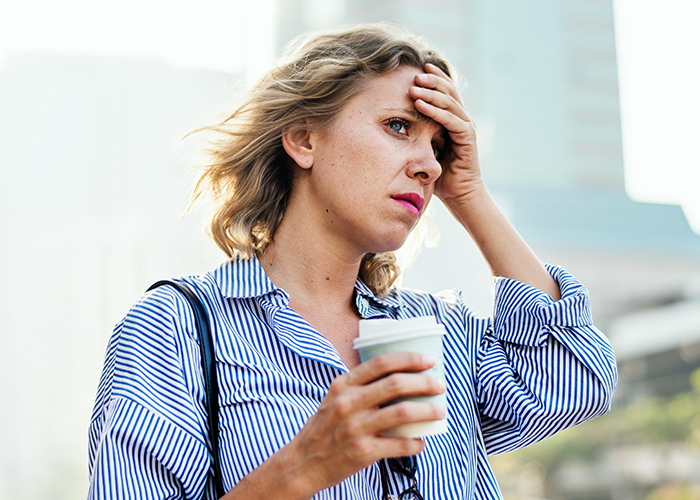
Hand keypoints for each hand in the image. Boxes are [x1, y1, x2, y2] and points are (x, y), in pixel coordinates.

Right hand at [284, 352, 445, 495]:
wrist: (302, 462)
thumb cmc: (324, 428)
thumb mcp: (335, 398)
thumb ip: (359, 386)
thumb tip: (397, 377)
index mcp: (344, 385)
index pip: (381, 363)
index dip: (408, 359)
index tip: (427, 360)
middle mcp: (349, 403)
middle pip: (396, 384)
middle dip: (424, 383)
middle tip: (439, 385)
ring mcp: (356, 428)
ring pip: (402, 413)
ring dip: (427, 411)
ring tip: (439, 411)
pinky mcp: (363, 452)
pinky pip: (398, 445)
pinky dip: (415, 443)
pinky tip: (420, 442)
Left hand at [409, 63, 483, 201]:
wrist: (459, 193)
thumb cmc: (441, 173)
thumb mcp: (426, 147)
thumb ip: (419, 132)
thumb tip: (397, 122)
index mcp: (454, 118)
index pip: (445, 91)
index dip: (434, 77)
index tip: (417, 67)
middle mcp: (462, 119)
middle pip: (449, 91)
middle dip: (431, 80)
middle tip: (414, 73)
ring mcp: (466, 127)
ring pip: (449, 102)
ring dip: (431, 93)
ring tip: (414, 86)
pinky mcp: (467, 138)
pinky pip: (451, 120)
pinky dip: (435, 111)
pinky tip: (420, 104)